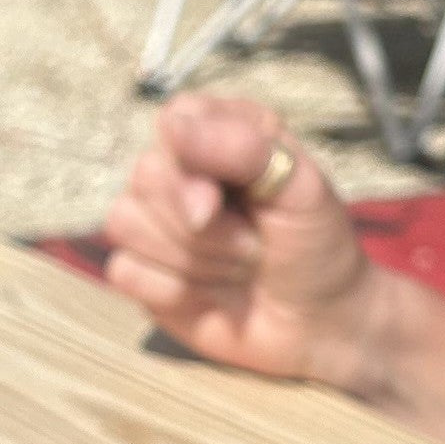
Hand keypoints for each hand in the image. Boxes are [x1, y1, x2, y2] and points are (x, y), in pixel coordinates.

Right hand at [100, 96, 393, 392]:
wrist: (319, 324)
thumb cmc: (315, 246)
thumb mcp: (302, 188)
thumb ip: (243, 148)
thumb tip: (172, 126)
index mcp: (222, 134)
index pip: (175, 119)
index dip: (191, 159)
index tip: (223, 198)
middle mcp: (182, 172)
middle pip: (146, 175)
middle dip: (206, 224)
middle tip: (253, 244)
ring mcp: (155, 224)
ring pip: (126, 223)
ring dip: (194, 258)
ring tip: (238, 266)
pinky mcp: (141, 273)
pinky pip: (125, 270)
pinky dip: (173, 290)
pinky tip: (209, 295)